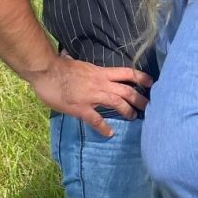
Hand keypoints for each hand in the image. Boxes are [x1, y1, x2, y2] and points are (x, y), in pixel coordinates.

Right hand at [26, 53, 152, 136]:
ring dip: (127, 110)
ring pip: (117, 102)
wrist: (46, 71)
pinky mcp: (81, 108)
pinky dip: (104, 127)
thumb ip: (88, 69)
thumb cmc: (59, 66)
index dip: (140, 77)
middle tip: (149, 106)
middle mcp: (101, 83)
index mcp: (101, 72)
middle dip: (139, 98)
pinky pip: (96, 119)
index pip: (126, 73)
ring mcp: (92, 96)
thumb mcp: (80, 64)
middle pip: (126, 90)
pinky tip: (110, 133)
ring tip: (134, 117)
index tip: (151, 82)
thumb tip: (87, 66)